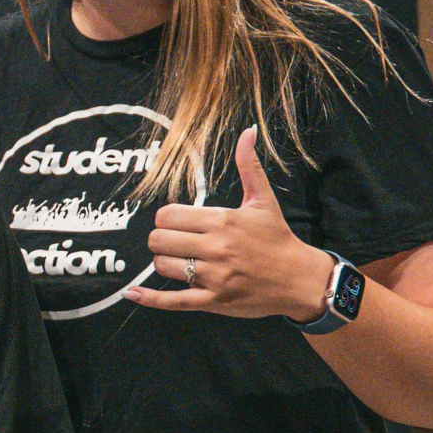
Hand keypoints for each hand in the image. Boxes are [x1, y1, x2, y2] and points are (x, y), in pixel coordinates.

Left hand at [129, 127, 336, 319]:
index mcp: (222, 220)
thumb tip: (248, 131)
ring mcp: (213, 276)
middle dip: (161, 240)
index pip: (168, 216)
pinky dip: (150, 298)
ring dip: (164, 262)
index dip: (165, 219)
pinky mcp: (213, 300)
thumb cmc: (278, 238)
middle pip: (159, 240)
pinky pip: (173, 300)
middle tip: (175, 242)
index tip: (177, 223)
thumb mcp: (263, 200)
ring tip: (180, 260)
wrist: (299, 279)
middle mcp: (215, 248)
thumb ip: (249, 166)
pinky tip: (133, 292)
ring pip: (162, 266)